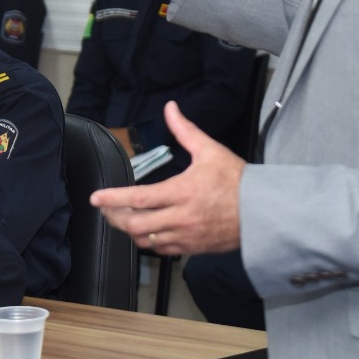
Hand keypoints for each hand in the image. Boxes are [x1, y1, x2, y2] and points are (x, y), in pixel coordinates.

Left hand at [92, 102, 242, 256]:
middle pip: (134, 224)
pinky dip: (148, 242)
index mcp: (182, 192)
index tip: (96, 198)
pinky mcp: (192, 248)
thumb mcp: (210, 150)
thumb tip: (170, 108)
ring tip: (121, 219)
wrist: (262, 212)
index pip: (137, 198)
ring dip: (129, 230)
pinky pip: (161, 250)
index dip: (112, 199)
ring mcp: (185, 236)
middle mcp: (180, 217)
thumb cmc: (237, 181)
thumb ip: (185, 130)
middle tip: (105, 209)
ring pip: (145, 240)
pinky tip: (145, 231)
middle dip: (114, 217)